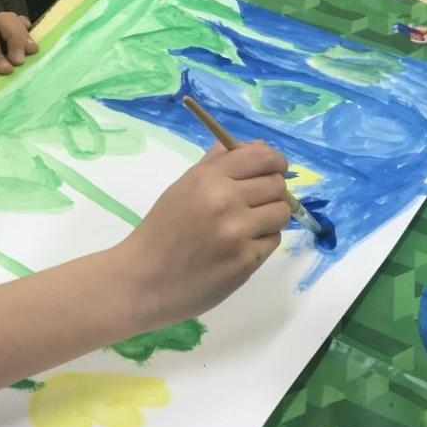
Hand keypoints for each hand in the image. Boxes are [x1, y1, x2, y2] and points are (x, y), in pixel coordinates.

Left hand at [0, 11, 37, 111]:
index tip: (5, 71)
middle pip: (2, 20)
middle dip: (15, 36)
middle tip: (21, 61)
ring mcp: (2, 42)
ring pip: (15, 22)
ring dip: (26, 35)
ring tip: (34, 53)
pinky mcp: (14, 50)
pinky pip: (27, 33)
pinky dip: (34, 37)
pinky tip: (39, 52)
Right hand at [117, 141, 290, 328]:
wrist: (144, 279)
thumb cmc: (162, 229)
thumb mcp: (185, 185)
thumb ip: (219, 162)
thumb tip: (259, 146)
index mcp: (209, 178)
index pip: (263, 157)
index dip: (276, 161)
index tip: (275, 169)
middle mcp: (226, 201)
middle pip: (277, 185)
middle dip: (273, 191)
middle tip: (257, 201)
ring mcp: (238, 232)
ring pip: (281, 212)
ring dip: (271, 217)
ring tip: (249, 225)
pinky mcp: (246, 261)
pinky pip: (273, 240)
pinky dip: (262, 241)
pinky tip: (240, 246)